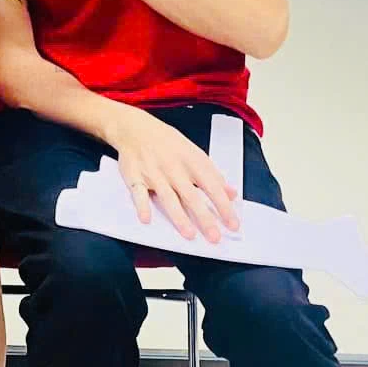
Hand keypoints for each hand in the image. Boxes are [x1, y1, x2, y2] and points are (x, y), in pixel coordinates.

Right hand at [103, 105, 241, 242]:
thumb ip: (213, 174)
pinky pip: (138, 193)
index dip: (223, 206)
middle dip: (204, 217)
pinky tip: (146, 219)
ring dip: (178, 216)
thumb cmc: (168, 143)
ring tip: (189, 234)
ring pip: (167, 197)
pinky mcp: (134, 177)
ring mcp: (153, 173)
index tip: (233, 225)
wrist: (135, 128)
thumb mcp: (194, 153)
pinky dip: (141, 205)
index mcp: (191, 161)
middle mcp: (173, 168)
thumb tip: (233, 194)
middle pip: (191, 196)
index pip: (212, 187)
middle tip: (214, 237)